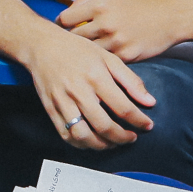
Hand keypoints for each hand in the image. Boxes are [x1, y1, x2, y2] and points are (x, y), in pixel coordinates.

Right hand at [23, 27, 156, 148]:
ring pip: (83, 136)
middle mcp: (78, 92)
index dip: (139, 121)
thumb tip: (150, 101)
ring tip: (112, 143)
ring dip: (101, 145)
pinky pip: (66, 135)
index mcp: (96, 77)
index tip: (147, 125)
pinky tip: (92, 141)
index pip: (123, 107)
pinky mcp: (51, 109)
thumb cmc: (77, 50)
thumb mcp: (108, 57)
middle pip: (104, 126)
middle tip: (131, 138)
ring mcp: (62, 102)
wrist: (42, 46)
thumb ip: (130, 80)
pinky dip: (81, 144)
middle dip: (122, 138)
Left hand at [58, 0, 192, 63]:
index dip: (62, 24)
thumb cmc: (140, 3)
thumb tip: (67, 12)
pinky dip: (102, 60)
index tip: (65, 28)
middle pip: (73, 38)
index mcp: (99, 5)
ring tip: (85, 52)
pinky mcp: (126, 56)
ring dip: (86, 53)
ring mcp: (115, 41)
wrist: (170, 17)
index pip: (65, 18)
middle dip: (71, 40)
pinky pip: (105, 61)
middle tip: (71, 43)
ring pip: (88, 53)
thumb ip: (88, 0)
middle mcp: (105, 23)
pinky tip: (102, 58)